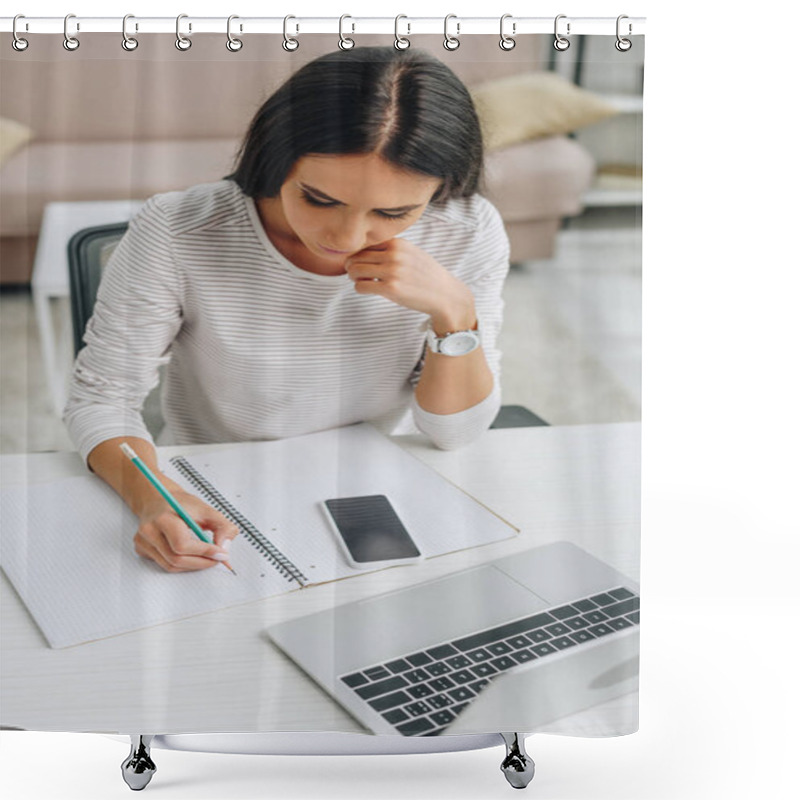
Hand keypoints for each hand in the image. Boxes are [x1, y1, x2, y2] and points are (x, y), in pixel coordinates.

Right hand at [134, 490, 238, 572]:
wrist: (159, 499)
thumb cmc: (182, 504)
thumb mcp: (207, 510)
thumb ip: (222, 527)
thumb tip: (224, 548)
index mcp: (163, 518)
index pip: (182, 544)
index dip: (204, 552)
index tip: (221, 554)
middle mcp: (149, 531)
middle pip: (176, 559)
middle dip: (201, 562)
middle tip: (218, 559)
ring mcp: (143, 542)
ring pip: (171, 565)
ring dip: (193, 565)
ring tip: (208, 558)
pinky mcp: (142, 550)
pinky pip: (165, 565)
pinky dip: (183, 564)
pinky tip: (193, 556)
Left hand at [344, 239, 475, 331]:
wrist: (445, 294)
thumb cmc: (426, 276)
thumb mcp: (411, 254)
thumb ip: (391, 250)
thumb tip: (363, 253)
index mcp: (398, 243)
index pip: (365, 244)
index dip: (359, 254)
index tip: (362, 262)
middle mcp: (394, 255)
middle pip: (356, 256)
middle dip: (353, 266)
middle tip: (357, 274)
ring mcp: (392, 271)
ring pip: (355, 270)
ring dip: (354, 277)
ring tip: (362, 281)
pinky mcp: (390, 289)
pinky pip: (361, 286)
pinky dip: (360, 288)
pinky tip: (368, 289)